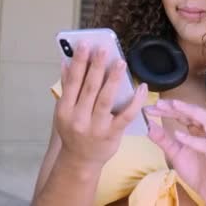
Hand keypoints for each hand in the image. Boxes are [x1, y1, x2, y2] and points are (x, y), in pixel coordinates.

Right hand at [55, 42, 147, 168]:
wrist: (80, 161)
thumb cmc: (74, 131)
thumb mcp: (63, 112)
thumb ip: (66, 88)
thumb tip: (66, 62)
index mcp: (65, 110)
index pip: (72, 82)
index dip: (78, 63)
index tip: (84, 45)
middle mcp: (78, 118)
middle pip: (89, 88)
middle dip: (97, 66)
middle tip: (104, 48)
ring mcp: (96, 127)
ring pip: (106, 99)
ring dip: (113, 79)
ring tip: (121, 62)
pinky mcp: (112, 134)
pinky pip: (126, 115)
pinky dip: (135, 101)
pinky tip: (142, 87)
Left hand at [143, 99, 205, 204]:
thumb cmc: (196, 170)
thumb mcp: (175, 153)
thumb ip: (163, 140)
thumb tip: (148, 126)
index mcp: (200, 130)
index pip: (185, 114)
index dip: (169, 109)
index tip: (151, 107)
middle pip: (197, 112)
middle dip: (179, 106)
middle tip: (160, 103)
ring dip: (191, 112)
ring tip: (174, 107)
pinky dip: (193, 140)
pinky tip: (178, 135)